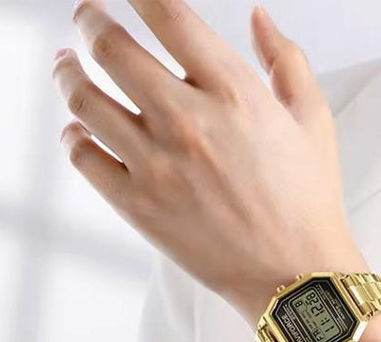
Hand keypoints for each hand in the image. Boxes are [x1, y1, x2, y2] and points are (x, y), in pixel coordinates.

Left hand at [53, 0, 368, 325]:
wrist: (296, 276)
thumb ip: (287, 61)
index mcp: (234, 93)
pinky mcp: (138, 206)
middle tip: (87, 17)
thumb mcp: (314, 123)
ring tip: (66, 65)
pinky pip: (83, 156)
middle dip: (89, 20)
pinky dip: (74, 134)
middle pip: (109, 46)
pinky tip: (81, 128)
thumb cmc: (308, 204)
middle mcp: (187, 121)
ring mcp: (156, 165)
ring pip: (84, 98)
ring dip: (68, 71)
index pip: (166, 13)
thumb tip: (259, 17)